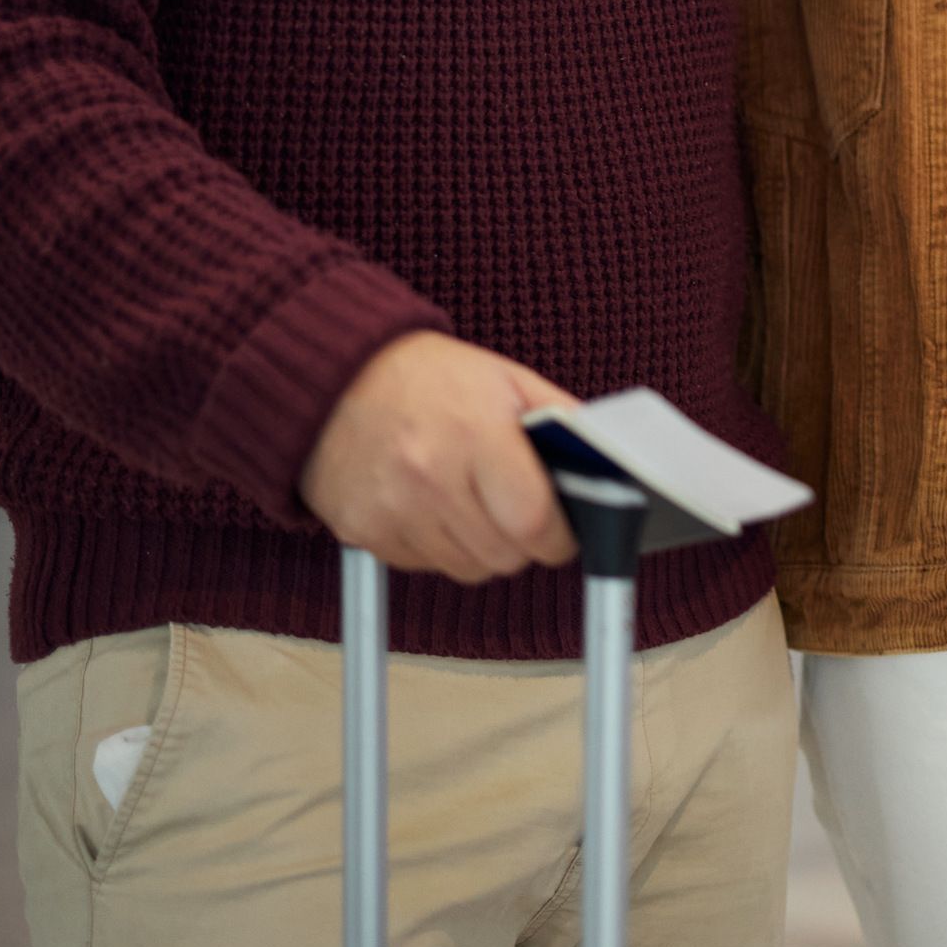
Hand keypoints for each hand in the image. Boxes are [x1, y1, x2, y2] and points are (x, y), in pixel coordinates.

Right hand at [301, 332, 579, 582]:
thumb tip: (609, 465)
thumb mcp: (508, 380)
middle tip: (520, 514)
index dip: (559, 536)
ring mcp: (390, 509)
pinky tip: (434, 507)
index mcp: (475, 435)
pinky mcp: (360, 532)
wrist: (337, 377)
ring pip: (466, 570)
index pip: (533, 522)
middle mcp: (429, 477)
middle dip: (524, 543)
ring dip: (482, 549)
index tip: (564, 531)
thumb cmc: (429, 377)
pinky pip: (422, 567)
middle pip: (504, 556)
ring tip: (474, 503)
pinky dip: (438, 548)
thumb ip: (562, 423)